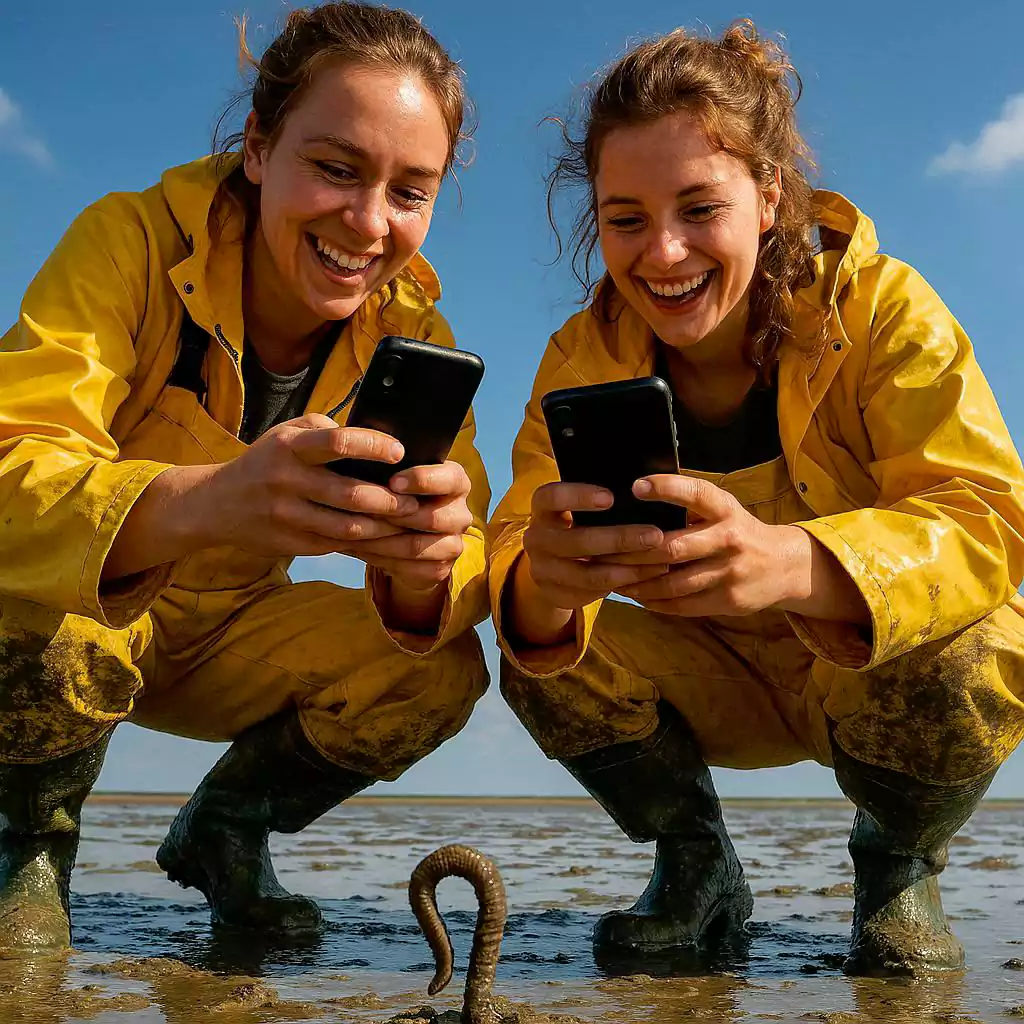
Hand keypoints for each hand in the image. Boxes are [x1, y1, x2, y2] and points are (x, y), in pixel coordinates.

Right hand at [203, 414, 411, 557]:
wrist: (217, 504)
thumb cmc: (266, 461)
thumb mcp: (286, 433)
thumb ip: (323, 430)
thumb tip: (369, 438)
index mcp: (288, 447)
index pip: (337, 442)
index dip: (373, 447)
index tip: (399, 452)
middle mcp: (285, 480)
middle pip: (349, 494)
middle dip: (389, 500)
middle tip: (413, 501)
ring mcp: (286, 516)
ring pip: (346, 527)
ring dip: (381, 527)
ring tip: (404, 521)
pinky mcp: (289, 543)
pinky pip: (334, 545)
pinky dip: (361, 542)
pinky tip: (380, 538)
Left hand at [342, 460, 474, 590]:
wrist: (407, 537)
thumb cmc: (399, 496)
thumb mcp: (398, 478)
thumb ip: (390, 470)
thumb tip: (361, 466)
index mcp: (457, 482)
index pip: (449, 479)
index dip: (421, 480)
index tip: (393, 482)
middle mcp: (461, 513)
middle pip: (433, 517)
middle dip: (395, 516)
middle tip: (364, 511)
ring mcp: (454, 543)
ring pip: (416, 546)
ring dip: (381, 540)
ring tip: (352, 532)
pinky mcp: (441, 568)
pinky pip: (410, 568)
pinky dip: (381, 559)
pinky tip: (361, 549)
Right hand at [520, 482, 668, 611]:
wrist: (553, 564)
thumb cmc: (577, 525)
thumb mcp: (579, 510)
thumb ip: (601, 502)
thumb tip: (646, 491)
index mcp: (542, 509)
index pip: (552, 497)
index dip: (578, 496)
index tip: (611, 498)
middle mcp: (536, 539)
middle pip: (577, 541)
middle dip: (620, 539)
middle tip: (655, 535)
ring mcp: (542, 570)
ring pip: (589, 573)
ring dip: (628, 568)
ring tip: (660, 562)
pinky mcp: (555, 594)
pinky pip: (593, 592)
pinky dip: (622, 584)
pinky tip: (646, 576)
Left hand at [611, 474, 811, 615]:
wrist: (784, 567)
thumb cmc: (738, 531)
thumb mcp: (722, 510)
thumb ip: (690, 506)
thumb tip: (636, 496)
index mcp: (726, 509)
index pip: (696, 493)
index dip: (666, 488)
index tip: (636, 486)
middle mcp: (730, 539)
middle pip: (673, 547)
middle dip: (634, 552)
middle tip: (603, 551)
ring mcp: (730, 573)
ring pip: (673, 582)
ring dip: (638, 583)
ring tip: (612, 578)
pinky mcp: (728, 600)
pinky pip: (683, 604)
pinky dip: (655, 601)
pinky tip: (636, 595)